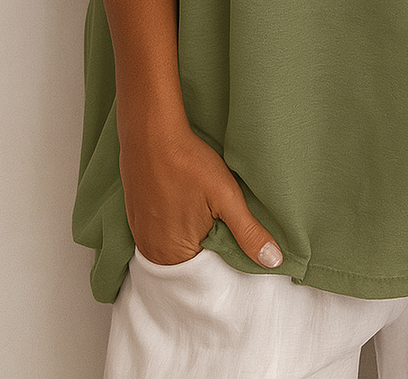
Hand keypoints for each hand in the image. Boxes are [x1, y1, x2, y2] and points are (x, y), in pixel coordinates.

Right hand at [118, 108, 282, 268]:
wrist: (152, 133)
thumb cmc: (189, 163)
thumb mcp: (226, 197)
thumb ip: (248, 232)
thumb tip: (273, 261)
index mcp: (173, 256)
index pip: (206, 273)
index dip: (223, 258)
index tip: (233, 238)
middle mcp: (152, 251)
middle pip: (188, 263)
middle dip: (206, 249)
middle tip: (219, 220)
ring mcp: (140, 234)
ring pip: (173, 247)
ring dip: (189, 236)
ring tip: (201, 211)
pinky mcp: (134, 216)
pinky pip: (158, 232)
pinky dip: (173, 225)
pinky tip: (184, 205)